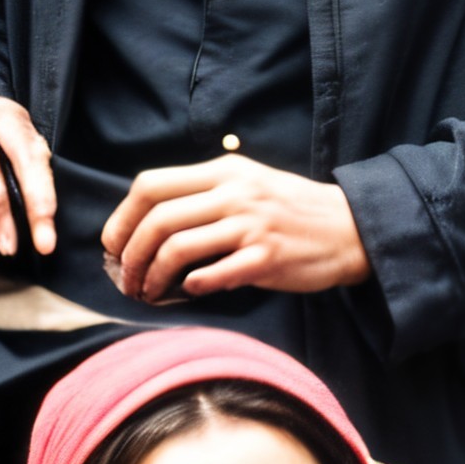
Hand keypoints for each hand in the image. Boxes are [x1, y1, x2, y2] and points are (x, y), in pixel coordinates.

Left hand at [106, 152, 371, 303]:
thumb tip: (149, 223)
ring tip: (147, 292)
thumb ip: (205, 194)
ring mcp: (251, 226)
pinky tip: (190, 291)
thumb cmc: (293, 210)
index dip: (121, 217)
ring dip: (152, 276)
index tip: (114, 243)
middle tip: (125, 277)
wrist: (351, 229)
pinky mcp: (267, 259)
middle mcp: (235, 194)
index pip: (151, 185)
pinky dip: (191, 286)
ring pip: (178, 248)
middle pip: (158, 220)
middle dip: (129, 254)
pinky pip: (213, 275)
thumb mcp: (249, 183)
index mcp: (224, 171)